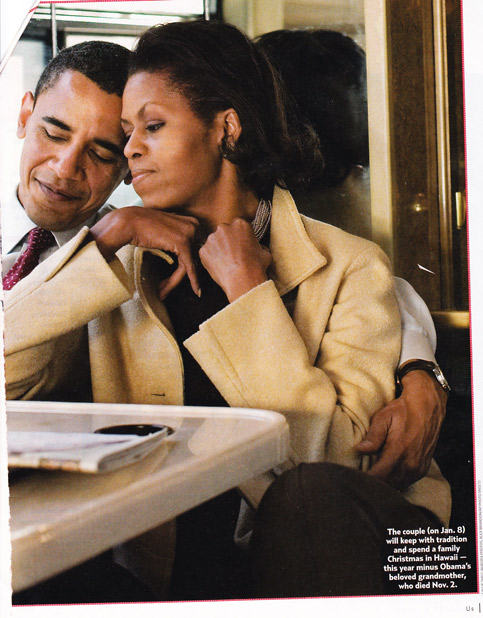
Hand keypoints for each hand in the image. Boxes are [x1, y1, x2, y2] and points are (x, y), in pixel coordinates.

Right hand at [90, 207, 200, 297]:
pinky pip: (188, 267)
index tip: (176, 281)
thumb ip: (176, 241)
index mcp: (192, 222)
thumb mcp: (165, 233)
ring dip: (175, 282)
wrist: (127, 222)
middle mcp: (194, 226)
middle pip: (192, 259)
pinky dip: (191, 281)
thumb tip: (185, 259)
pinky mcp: (183, 243)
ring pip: (189, 266)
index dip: (187, 268)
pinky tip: (193, 292)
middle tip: (164, 290)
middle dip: (179, 277)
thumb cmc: (140, 228)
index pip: (195, 251)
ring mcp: (189, 234)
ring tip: (162, 293)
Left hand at [199, 218, 271, 301]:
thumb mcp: (265, 253)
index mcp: (240, 224)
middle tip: (232, 254)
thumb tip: (258, 248)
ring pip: (214, 242)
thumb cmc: (256, 266)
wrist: (243, 280)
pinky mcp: (203, 250)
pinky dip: (210, 259)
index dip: (238, 236)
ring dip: (218, 249)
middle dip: (226, 241)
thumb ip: (258, 246)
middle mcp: (224, 227)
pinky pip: (206, 253)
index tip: (240, 245)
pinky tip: (219, 267)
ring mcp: (212, 238)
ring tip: (226, 263)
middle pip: (223, 232)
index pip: (237, 226)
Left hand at [356, 369, 447, 488]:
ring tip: (371, 476)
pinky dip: (395, 482)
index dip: (364, 479)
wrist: (427, 406)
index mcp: (399, 452)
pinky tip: (385, 475)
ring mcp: (418, 468)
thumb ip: (373, 437)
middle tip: (359, 477)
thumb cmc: (402, 410)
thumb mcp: (383, 418)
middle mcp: (411, 464)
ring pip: (397, 486)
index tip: (353, 476)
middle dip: (372, 484)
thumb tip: (360, 450)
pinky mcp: (423, 469)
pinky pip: (406, 482)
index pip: (378, 477)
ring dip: (384, 484)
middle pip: (387, 485)